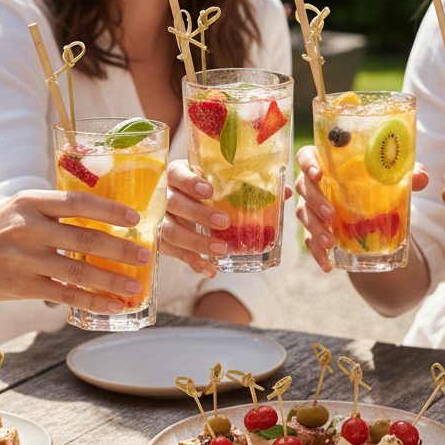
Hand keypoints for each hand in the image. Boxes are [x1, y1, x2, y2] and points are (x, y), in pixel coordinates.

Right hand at [0, 189, 151, 312]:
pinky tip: (113, 306)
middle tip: (146, 255)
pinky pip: (64, 295)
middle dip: (119, 249)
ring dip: (111, 280)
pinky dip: (92, 302)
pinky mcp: (21, 286)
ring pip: (77, 271)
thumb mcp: (21, 208)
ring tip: (136, 286)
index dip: (109, 210)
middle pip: (83, 239)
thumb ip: (57, 210)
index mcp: (31, 202)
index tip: (135, 217)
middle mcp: (28, 229)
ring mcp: (24, 259)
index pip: (77, 202)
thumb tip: (108, 216)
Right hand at [161, 161, 292, 278]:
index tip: (209, 191)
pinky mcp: (161, 241)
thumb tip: (285, 191)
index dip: (189, 182)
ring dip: (196, 241)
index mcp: (177, 175)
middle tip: (224, 221)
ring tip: (221, 249)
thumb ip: (249, 186)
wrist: (181, 206)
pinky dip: (193, 262)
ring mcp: (160, 219)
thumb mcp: (222, 184)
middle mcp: (164, 196)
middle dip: (198, 214)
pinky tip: (211, 269)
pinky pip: (175, 254)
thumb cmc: (206, 191)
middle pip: (173, 203)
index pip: (176, 174)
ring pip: (170, 231)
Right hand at [294, 146, 428, 273]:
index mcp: (327, 162)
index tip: (319, 174)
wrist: (372, 206)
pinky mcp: (314, 228)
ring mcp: (311, 206)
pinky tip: (327, 265)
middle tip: (331, 215)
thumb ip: (407, 174)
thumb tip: (420, 178)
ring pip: (304, 214)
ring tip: (330, 242)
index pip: (307, 156)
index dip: (308, 163)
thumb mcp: (393, 176)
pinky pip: (309, 240)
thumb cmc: (376, 181)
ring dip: (315, 229)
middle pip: (304, 187)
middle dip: (315, 201)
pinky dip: (317, 253)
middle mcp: (314, 183)